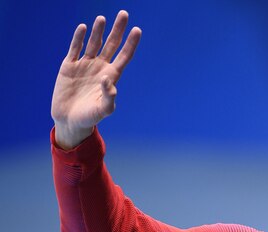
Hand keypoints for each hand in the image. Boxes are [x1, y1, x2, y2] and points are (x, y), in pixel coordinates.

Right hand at [51, 10, 140, 148]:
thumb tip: (108, 81)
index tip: (137, 30)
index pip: (124, 56)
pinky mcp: (69, 66)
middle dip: (118, 30)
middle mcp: (100, 67)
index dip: (131, 43)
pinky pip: (75, 49)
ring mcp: (85, 65)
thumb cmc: (89, 118)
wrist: (69, 121)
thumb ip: (109, 98)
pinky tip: (84, 28)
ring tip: (103, 18)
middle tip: (124, 14)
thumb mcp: (102, 110)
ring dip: (98, 31)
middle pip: (111, 44)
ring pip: (93, 43)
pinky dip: (78, 38)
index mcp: (111, 76)